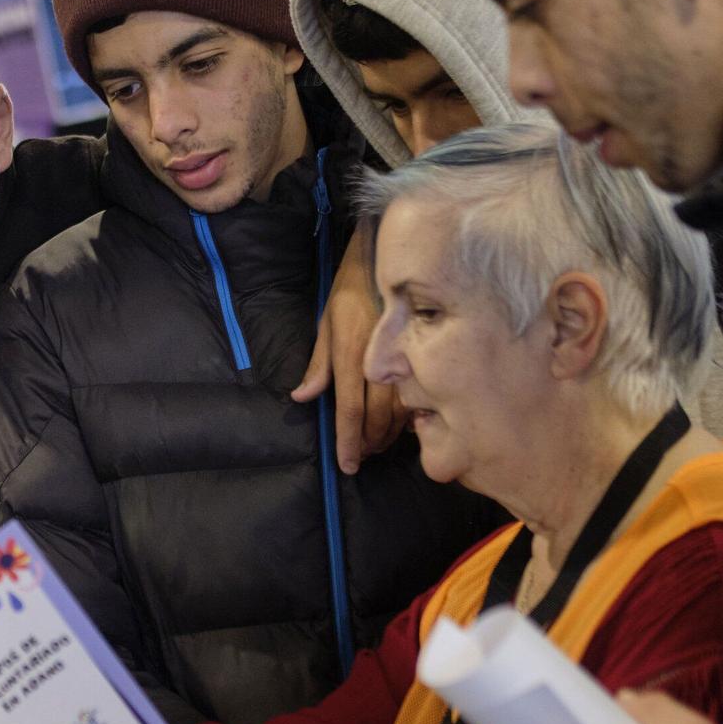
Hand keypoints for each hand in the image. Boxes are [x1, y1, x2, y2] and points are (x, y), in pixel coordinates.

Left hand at [291, 229, 405, 471]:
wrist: (386, 259)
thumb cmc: (350, 290)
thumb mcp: (326, 322)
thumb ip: (319, 364)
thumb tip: (302, 397)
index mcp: (351, 353)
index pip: (350, 408)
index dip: (348, 440)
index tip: (347, 465)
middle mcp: (378, 359)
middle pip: (376, 417)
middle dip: (368, 443)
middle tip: (360, 457)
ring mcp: (403, 357)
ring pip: (399, 412)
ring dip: (387, 435)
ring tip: (376, 446)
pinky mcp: (420, 354)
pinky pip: (417, 396)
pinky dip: (408, 418)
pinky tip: (400, 427)